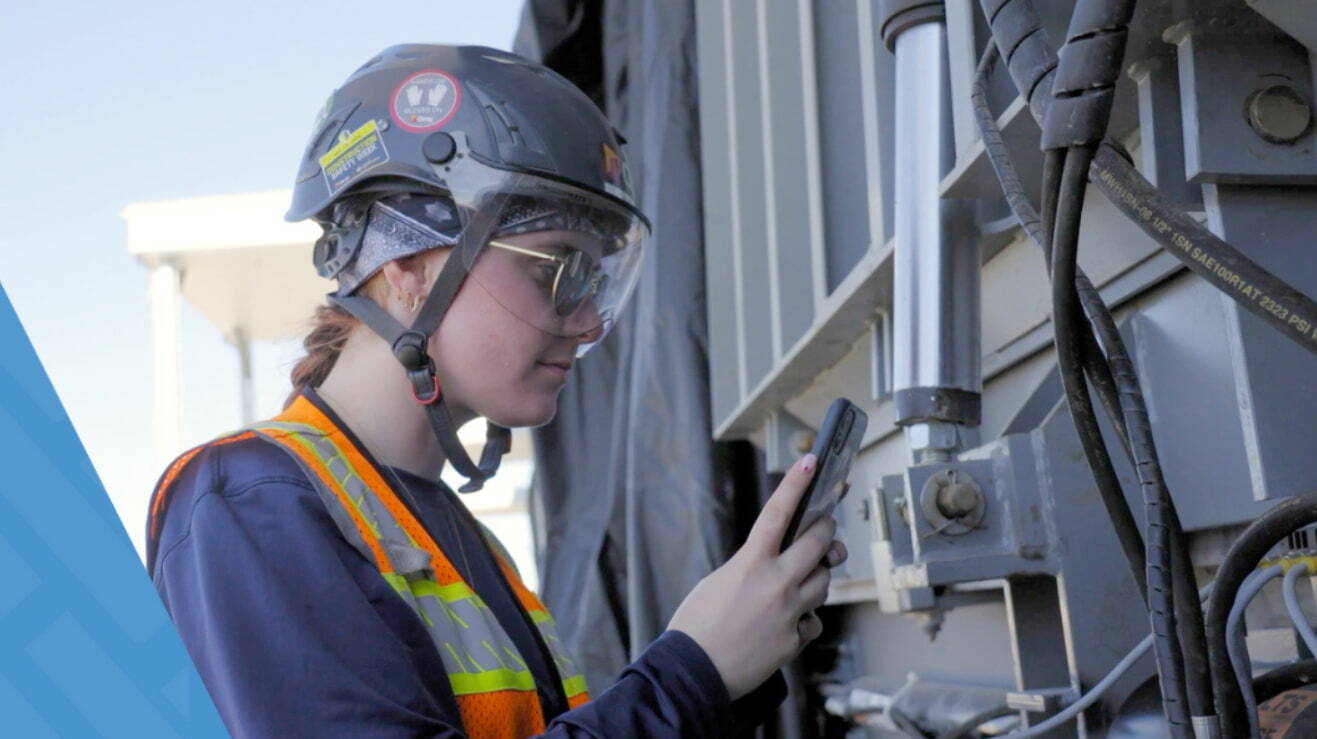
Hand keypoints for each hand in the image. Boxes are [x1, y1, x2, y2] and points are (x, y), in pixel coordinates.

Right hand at [668, 453, 848, 698]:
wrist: (693, 674)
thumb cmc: (696, 627)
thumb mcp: (717, 583)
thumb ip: (750, 567)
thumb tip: (775, 564)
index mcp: (750, 564)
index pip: (778, 513)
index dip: (796, 484)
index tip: (811, 462)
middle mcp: (776, 584)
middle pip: (819, 543)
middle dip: (826, 531)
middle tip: (825, 526)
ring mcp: (790, 612)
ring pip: (823, 581)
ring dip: (817, 575)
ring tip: (800, 580)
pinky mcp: (794, 640)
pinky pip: (813, 621)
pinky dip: (806, 617)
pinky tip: (790, 621)